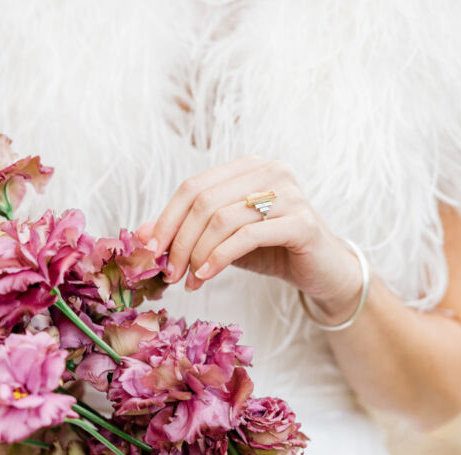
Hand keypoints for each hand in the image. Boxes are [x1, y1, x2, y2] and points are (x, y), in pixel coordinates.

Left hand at [140, 155, 361, 314]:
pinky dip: (220, 257)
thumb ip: (185, 232)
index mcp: (247, 167)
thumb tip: (138, 234)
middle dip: (179, 241)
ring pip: (222, 219)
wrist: (323, 271)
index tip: (151, 251)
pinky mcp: (301, 222)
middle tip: (170, 273)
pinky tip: (206, 275)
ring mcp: (288, 194)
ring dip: (197, 254)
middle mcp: (269, 172)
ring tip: (189, 280)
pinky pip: (247, 236)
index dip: (166, 219)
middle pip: (204, 202)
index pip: (192, 186)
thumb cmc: (271, 251)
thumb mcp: (221, 240)